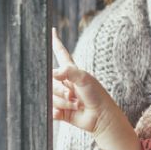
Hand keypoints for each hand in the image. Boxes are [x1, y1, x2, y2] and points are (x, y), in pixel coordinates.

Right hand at [51, 29, 139, 149]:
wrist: (101, 117)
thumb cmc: (97, 95)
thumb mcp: (84, 79)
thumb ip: (67, 72)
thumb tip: (51, 74)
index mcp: (71, 71)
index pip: (60, 54)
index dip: (55, 43)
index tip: (51, 31)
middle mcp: (65, 82)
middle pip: (50, 81)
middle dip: (60, 90)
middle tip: (73, 95)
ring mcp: (62, 96)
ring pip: (50, 96)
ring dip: (62, 102)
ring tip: (76, 105)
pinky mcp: (60, 110)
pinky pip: (50, 109)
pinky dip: (56, 112)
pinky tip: (63, 114)